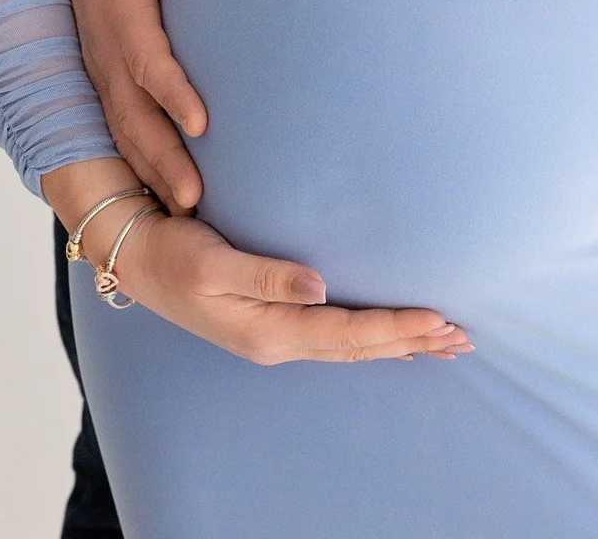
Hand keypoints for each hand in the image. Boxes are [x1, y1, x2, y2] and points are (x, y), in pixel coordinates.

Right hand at [45, 0, 213, 212]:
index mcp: (121, 16)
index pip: (148, 61)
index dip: (174, 93)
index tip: (203, 124)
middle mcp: (108, 55)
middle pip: (135, 117)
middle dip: (163, 160)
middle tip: (196, 200)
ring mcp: (104, 74)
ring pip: (127, 134)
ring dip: (154, 175)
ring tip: (190, 215)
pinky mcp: (109, 85)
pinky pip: (125, 133)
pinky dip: (144, 169)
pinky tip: (171, 203)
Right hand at [46, 166, 472, 366]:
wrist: (134, 256)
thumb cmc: (171, 252)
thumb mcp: (213, 262)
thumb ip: (267, 275)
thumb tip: (319, 287)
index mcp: (269, 330)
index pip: (349, 333)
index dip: (397, 327)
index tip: (440, 319)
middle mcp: (278, 339)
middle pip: (359, 346)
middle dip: (411, 341)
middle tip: (463, 337)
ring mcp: (275, 333)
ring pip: (351, 344)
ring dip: (397, 342)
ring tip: (441, 340)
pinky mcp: (271, 319)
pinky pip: (335, 334)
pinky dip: (370, 335)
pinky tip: (387, 335)